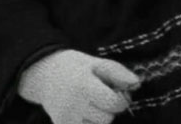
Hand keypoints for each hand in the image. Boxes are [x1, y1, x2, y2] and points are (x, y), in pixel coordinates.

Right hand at [18, 49, 139, 123]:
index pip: (114, 104)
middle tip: (100, 97)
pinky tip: (84, 113)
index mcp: (83, 85)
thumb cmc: (73, 67)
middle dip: (108, 110)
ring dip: (98, 118)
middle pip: (107, 119)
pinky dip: (89, 123)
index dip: (121, 99)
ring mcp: (66, 118)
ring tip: (90, 104)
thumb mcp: (94, 63)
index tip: (116, 92)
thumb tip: (137, 84)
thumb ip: (117, 72)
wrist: (43, 74)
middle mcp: (73, 104)